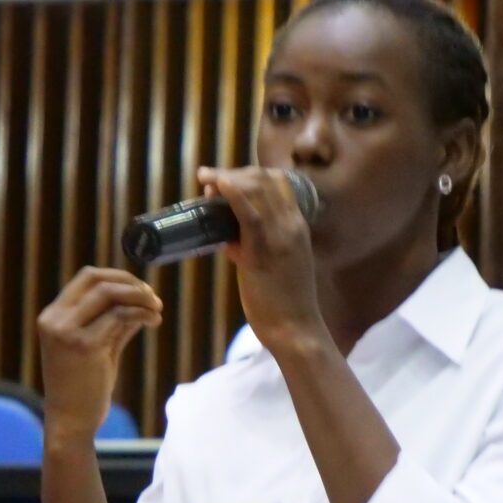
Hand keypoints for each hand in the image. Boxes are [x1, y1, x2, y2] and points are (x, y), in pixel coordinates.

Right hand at [38, 267, 162, 436]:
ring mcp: (67, 331)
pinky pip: (120, 316)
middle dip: (130, 282)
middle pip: (97, 279)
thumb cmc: (82, 388)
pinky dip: (141, 313)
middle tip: (153, 297)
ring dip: (140, 297)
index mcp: (52, 316)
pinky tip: (154, 321)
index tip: (141, 290)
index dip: (118, 277)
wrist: (70, 422)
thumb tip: (140, 298)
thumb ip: (112, 322)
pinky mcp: (85, 345)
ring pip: (110, 294)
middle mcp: (55, 319)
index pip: (87, 277)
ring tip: (157, 309)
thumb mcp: (96, 347)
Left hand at [198, 165, 325, 352]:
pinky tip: (218, 184)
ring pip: (258, 191)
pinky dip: (233, 194)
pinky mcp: (264, 254)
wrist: (296, 331)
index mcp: (298, 226)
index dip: (250, 174)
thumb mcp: (276, 266)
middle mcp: (292, 226)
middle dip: (234, 172)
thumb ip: (256, 248)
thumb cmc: (283, 304)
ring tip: (205, 178)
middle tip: (208, 177)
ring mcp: (281, 238)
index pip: (278, 182)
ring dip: (227, 178)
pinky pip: (250, 215)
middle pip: (265, 180)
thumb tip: (230, 239)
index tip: (225, 179)